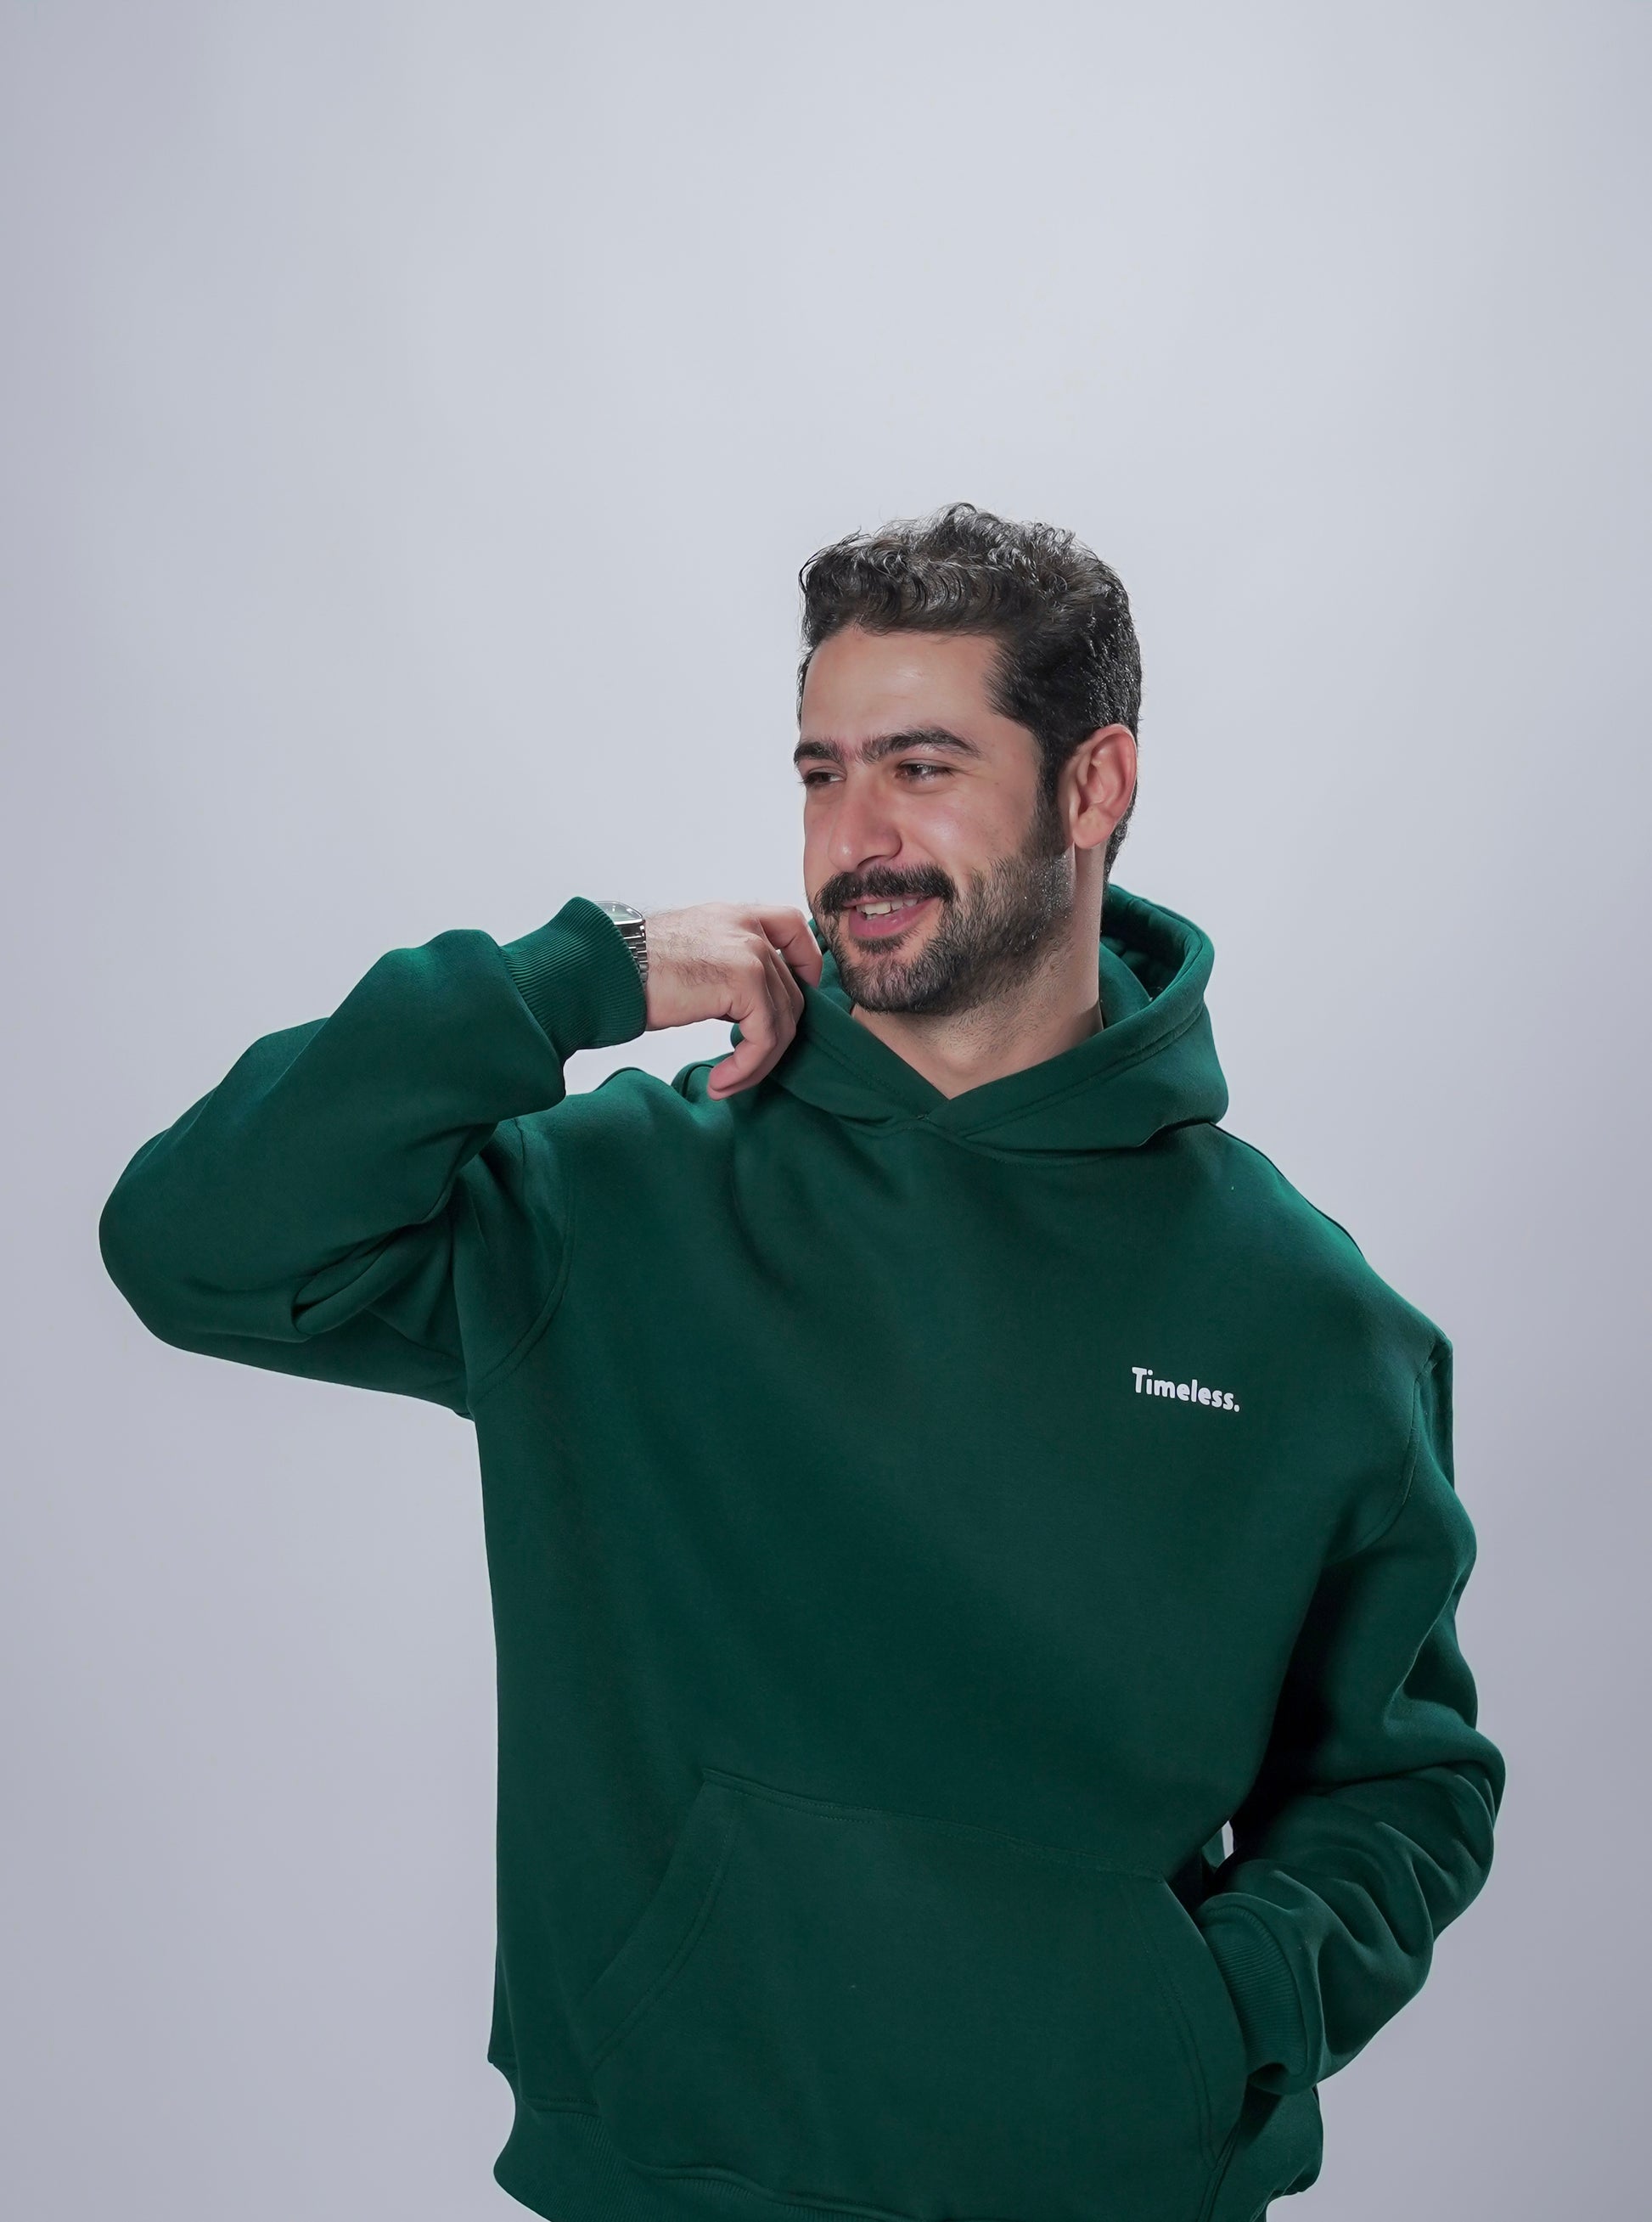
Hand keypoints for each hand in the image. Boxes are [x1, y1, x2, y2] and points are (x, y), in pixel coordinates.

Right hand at [641, 903, 823, 1097]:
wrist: (605, 969)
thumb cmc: (631, 969)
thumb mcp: (691, 956)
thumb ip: (726, 967)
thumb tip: (745, 1007)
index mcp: (735, 917)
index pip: (794, 928)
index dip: (806, 967)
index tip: (794, 1000)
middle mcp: (748, 927)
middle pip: (791, 992)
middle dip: (772, 1039)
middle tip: (742, 1069)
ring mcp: (751, 952)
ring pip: (782, 1021)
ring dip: (757, 1063)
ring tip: (727, 1082)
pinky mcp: (745, 981)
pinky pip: (765, 1037)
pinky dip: (748, 1067)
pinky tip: (722, 1080)